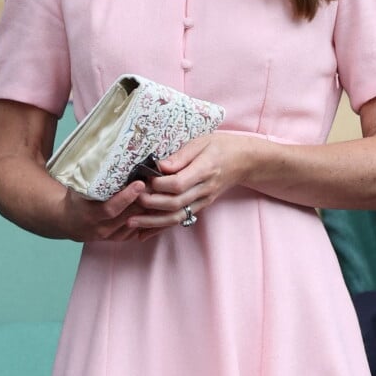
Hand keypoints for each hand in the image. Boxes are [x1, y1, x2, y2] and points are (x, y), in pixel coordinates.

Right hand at [61, 181, 166, 242]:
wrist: (69, 222)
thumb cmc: (76, 199)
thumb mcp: (77, 188)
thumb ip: (89, 176)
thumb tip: (102, 151)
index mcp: (90, 214)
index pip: (111, 208)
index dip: (126, 197)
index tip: (140, 183)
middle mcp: (101, 228)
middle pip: (128, 215)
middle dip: (144, 200)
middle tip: (159, 184)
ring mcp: (111, 236)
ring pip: (136, 223)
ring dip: (150, 210)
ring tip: (163, 193)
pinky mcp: (119, 238)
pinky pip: (138, 231)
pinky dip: (149, 220)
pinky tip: (159, 207)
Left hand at [127, 133, 257, 231]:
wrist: (243, 161)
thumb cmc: (220, 146)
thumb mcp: (201, 142)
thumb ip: (180, 156)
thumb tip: (159, 166)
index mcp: (205, 169)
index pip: (178, 183)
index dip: (159, 184)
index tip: (144, 179)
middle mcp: (204, 189)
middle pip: (175, 203)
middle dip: (151, 204)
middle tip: (131, 201)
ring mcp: (203, 201)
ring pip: (177, 217)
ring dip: (152, 222)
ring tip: (131, 222)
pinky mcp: (201, 206)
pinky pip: (180, 219)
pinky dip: (161, 228)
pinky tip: (144, 233)